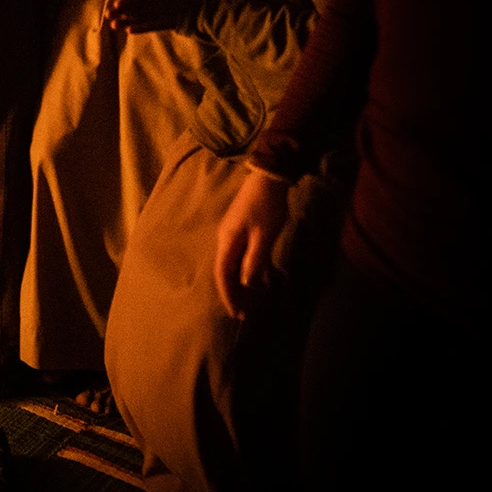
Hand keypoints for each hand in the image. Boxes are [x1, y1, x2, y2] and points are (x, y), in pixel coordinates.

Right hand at [214, 167, 290, 318]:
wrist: (268, 177)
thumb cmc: (267, 206)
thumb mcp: (264, 235)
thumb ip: (254, 260)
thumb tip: (246, 283)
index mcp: (227, 241)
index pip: (223, 275)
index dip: (230, 295)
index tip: (238, 314)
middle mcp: (225, 239)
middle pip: (225, 272)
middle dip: (234, 294)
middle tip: (245, 314)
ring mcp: (233, 234)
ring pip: (232, 265)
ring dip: (240, 284)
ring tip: (250, 302)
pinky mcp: (242, 230)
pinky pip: (240, 257)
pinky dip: (246, 271)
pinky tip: (257, 279)